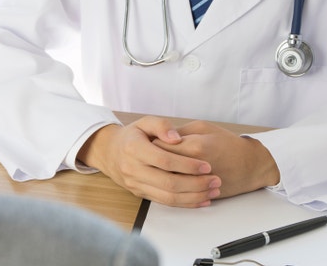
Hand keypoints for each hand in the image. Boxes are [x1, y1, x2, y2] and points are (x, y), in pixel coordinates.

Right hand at [77, 116, 221, 207]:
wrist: (110, 152)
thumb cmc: (132, 135)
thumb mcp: (144, 122)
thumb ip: (161, 125)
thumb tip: (176, 137)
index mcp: (134, 149)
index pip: (164, 160)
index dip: (187, 164)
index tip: (206, 165)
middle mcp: (133, 169)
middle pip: (168, 182)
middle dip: (195, 183)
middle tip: (216, 180)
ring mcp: (136, 185)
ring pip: (168, 197)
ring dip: (193, 196)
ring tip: (213, 191)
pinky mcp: (141, 195)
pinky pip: (165, 203)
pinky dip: (185, 203)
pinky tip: (202, 200)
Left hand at [153, 120, 279, 198]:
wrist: (250, 166)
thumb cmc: (228, 143)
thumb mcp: (203, 128)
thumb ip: (179, 132)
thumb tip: (158, 138)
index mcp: (194, 146)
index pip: (160, 147)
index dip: (152, 144)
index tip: (150, 141)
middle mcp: (194, 167)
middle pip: (160, 167)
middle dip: (152, 161)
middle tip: (150, 156)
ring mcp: (197, 184)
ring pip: (166, 184)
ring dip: (159, 176)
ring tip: (158, 168)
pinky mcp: (199, 195)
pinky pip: (177, 195)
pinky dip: (169, 189)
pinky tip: (168, 181)